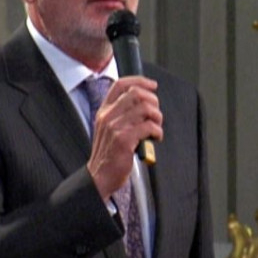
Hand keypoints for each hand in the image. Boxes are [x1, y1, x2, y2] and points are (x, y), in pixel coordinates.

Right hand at [86, 76, 162, 198]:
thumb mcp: (108, 129)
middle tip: (156, 114)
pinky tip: (155, 137)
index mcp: (104, 111)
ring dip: (157, 117)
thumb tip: (144, 103)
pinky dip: (157, 131)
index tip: (152, 85)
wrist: (99, 176)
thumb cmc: (108, 155)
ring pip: (145, 108)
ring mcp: (115, 127)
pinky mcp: (124, 140)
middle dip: (153, 101)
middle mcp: (108, 116)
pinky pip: (149, 126)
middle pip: (136, 93)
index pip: (120, 85)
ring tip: (156, 128)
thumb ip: (121, 114)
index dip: (139, 81)